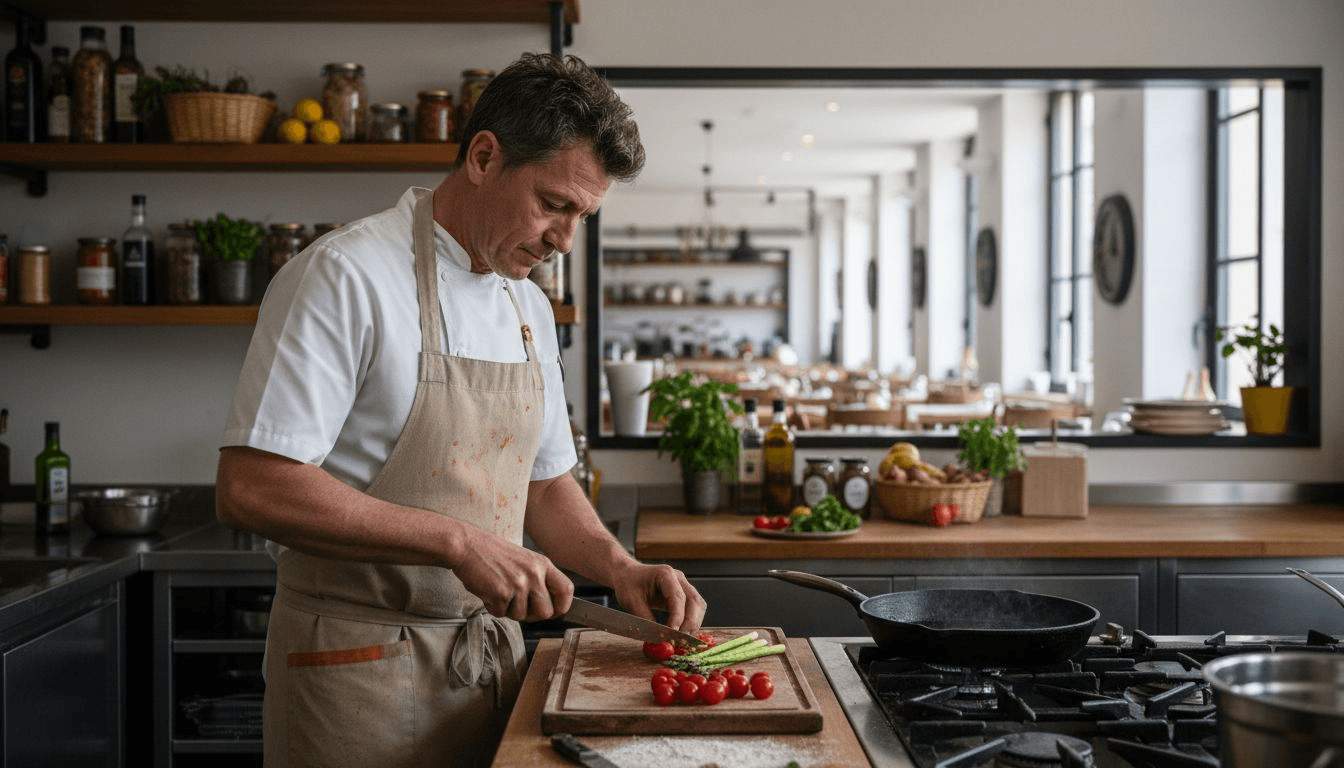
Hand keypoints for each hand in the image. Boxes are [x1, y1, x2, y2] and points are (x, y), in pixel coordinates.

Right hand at [449, 526, 574, 621]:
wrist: (466, 545)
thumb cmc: (491, 553)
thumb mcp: (523, 560)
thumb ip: (537, 579)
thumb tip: (548, 607)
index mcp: (542, 564)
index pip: (566, 590)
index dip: (562, 606)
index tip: (554, 611)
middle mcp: (534, 574)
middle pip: (546, 612)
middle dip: (531, 615)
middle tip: (516, 605)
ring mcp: (518, 584)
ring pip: (522, 616)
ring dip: (508, 610)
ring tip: (498, 591)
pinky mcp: (501, 593)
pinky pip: (501, 613)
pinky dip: (492, 607)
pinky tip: (487, 591)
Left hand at [609, 563, 706, 633]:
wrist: (628, 576)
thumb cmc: (628, 585)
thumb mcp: (631, 601)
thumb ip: (645, 617)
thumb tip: (658, 636)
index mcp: (665, 574)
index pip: (678, 596)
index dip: (678, 616)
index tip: (673, 632)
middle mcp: (679, 578)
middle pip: (694, 601)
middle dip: (690, 622)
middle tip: (680, 640)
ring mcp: (684, 585)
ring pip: (698, 606)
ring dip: (693, 623)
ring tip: (681, 639)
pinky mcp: (685, 595)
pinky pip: (694, 609)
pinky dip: (691, 622)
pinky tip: (682, 632)